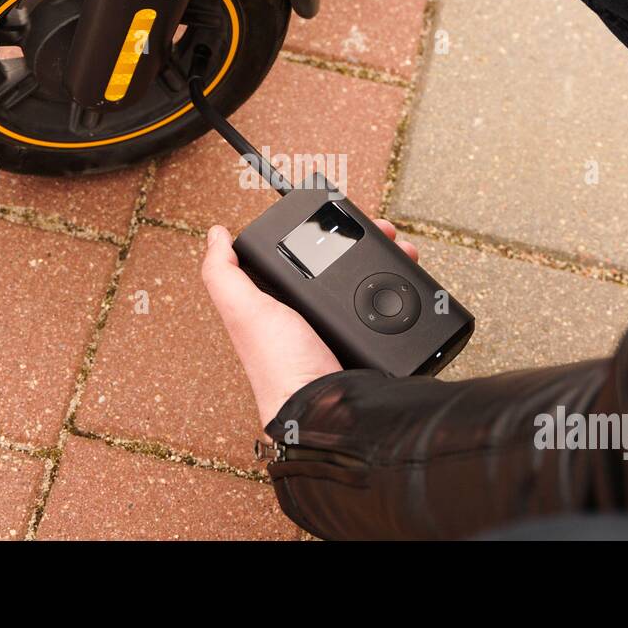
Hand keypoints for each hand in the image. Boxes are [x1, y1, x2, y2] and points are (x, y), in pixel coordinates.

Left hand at [201, 219, 419, 426]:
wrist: (326, 410)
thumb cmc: (279, 367)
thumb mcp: (244, 312)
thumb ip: (223, 274)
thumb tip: (214, 234)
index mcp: (279, 304)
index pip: (301, 255)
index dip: (319, 233)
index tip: (338, 217)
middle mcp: (312, 316)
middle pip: (343, 265)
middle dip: (367, 243)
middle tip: (385, 231)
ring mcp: (345, 329)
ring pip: (373, 283)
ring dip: (392, 262)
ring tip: (403, 249)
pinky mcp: (374, 342)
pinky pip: (393, 310)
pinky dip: (406, 293)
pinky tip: (413, 280)